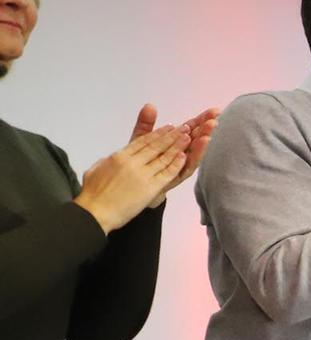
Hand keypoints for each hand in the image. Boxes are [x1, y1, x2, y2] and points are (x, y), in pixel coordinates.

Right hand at [75, 124, 189, 233]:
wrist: (95, 212)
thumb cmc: (92, 193)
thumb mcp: (96, 169)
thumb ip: (107, 161)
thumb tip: (113, 157)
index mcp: (119, 156)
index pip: (141, 142)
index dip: (157, 134)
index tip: (168, 127)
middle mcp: (132, 162)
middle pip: (155, 146)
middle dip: (170, 136)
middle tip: (184, 127)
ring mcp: (142, 175)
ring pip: (163, 157)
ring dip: (177, 146)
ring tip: (188, 137)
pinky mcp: (151, 188)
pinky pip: (166, 174)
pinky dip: (176, 164)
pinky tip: (184, 157)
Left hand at [131, 103, 221, 204]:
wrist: (131, 185)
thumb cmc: (139, 161)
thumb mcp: (140, 139)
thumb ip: (146, 123)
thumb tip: (150, 105)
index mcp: (174, 141)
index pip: (191, 128)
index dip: (202, 119)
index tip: (214, 110)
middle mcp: (181, 153)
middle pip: (197, 139)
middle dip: (206, 130)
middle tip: (215, 120)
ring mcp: (179, 166)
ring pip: (193, 154)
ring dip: (201, 146)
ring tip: (207, 136)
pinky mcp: (175, 177)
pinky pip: (184, 169)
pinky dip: (187, 162)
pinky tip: (188, 154)